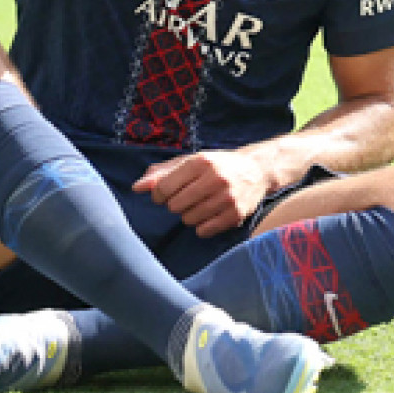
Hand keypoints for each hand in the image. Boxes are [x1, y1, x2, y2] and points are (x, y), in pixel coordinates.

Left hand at [135, 148, 275, 238]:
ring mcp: (227, 197)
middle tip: (188, 198)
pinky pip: (204, 231)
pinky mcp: (235, 214)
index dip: (160, 195)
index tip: (167, 194)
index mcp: (201, 161)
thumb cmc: (217, 165)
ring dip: (190, 215)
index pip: (163, 188)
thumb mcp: (190, 162)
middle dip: (176, 204)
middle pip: (174, 206)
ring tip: (201, 204)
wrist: (257, 169)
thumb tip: (136, 188)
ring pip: (188, 220)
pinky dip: (203, 226)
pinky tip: (211, 214)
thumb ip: (161, 173)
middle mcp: (215, 178)